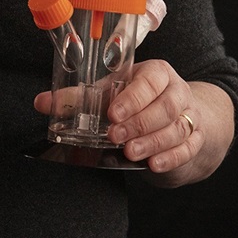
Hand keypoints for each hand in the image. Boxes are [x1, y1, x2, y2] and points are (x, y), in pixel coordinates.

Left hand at [34, 59, 232, 185]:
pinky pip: (188, 148)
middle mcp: (176, 91)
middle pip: (164, 106)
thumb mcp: (110, 94)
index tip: (112, 113)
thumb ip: (77, 99)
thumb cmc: (138, 101)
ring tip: (131, 153)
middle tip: (115, 137)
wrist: (180, 117)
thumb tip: (41, 102)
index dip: (132, 98)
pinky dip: (171, 157)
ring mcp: (190, 114)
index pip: (149, 81)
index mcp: (155, 73)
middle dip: (138, 123)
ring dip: (152, 142)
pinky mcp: (196, 138)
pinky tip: (153, 164)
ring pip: (177, 128)